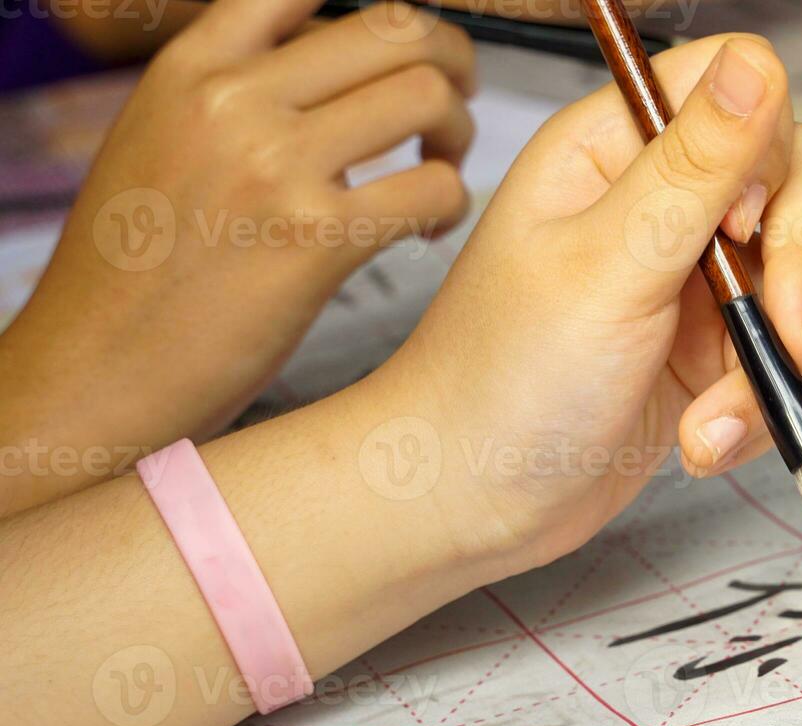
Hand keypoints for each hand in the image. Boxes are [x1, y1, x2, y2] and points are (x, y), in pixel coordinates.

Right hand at [0, 0, 475, 513]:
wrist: (96, 367)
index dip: (385, 16)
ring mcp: (275, 166)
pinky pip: (435, 187)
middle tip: (455, 104)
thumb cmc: (134, 274)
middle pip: (395, 29)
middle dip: (451, 62)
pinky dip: (452, 204)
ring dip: (458, 132)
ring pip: (428, 95)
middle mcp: (233, 100)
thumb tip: (318, 68)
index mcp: (190, 68)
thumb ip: (229, 95)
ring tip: (441, 170)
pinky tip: (427, 231)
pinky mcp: (316, 239)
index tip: (409, 48)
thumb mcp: (158, 142)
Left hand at [371, 33, 801, 574]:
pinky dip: (752, 409)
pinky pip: (774, 357)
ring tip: (710, 425)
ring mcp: (686, 280)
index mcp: (615, 151)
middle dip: (800, 268)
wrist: (473, 504)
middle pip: (793, 182)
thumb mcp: (609, 266)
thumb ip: (694, 168)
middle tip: (787, 334)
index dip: (767, 150)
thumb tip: (756, 64)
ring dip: (769, 363)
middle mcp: (657, 202)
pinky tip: (700, 444)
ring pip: (794, 282)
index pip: (738, 87)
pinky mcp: (704, 351)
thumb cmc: (504, 380)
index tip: (742, 227)